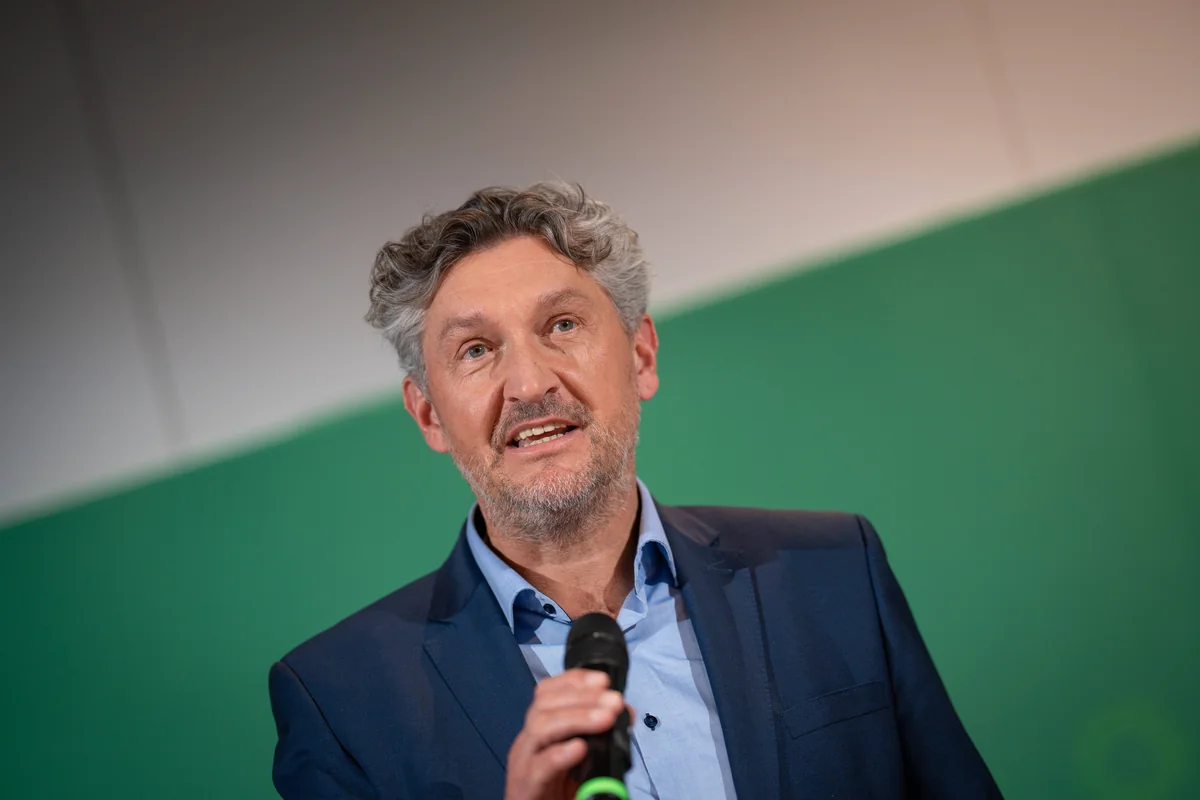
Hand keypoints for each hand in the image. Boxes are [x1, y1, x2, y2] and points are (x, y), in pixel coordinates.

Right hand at [504, 668, 631, 799]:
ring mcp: (523, 764)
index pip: (547, 693)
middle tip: (613, 701)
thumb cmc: (557, 794)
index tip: (602, 680)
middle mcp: (528, 744)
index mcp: (540, 733)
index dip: (574, 681)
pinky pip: (539, 767)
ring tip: (604, 719)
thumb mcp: (582, 761)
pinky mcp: (525, 788)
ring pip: (540, 728)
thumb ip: (600, 737)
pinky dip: (560, 754)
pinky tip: (580, 748)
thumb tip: (626, 713)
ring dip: (576, 718)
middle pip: (544, 705)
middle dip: (582, 697)